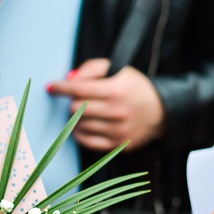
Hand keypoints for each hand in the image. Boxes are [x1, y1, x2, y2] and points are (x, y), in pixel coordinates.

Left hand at [47, 59, 165, 151]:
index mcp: (118, 89)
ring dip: (76, 118)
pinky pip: (86, 141)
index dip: (61, 87)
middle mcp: (119, 111)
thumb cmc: (133, 88)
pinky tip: (85, 125)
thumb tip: (70, 78)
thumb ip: (93, 68)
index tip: (51, 87)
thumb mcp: (118, 69)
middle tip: (79, 99)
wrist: (162, 112)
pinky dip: (80, 133)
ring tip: (86, 112)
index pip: (80, 89)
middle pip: (76, 108)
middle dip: (72, 102)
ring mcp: (118, 130)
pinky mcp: (117, 145)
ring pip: (79, 125)